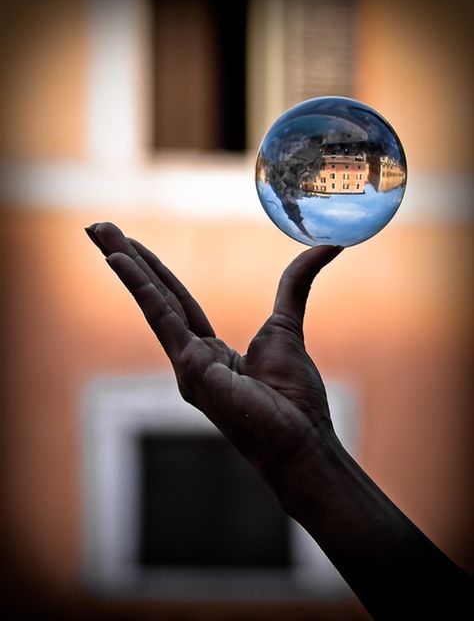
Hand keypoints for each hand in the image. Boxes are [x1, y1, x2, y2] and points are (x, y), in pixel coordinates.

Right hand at [86, 222, 342, 475]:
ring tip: (99, 231)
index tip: (131, 245)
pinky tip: (119, 262)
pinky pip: (163, 319)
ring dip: (123, 265)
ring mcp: (185, 365)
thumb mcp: (287, 325)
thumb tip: (327, 246)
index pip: (174, 300)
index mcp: (208, 352)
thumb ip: (295, 284)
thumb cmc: (293, 397)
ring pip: (151, 302)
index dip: (153, 271)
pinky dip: (141, 288)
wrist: (301, 438)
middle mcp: (189, 357)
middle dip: (126, 260)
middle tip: (98, 227)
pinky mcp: (191, 369)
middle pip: (154, 296)